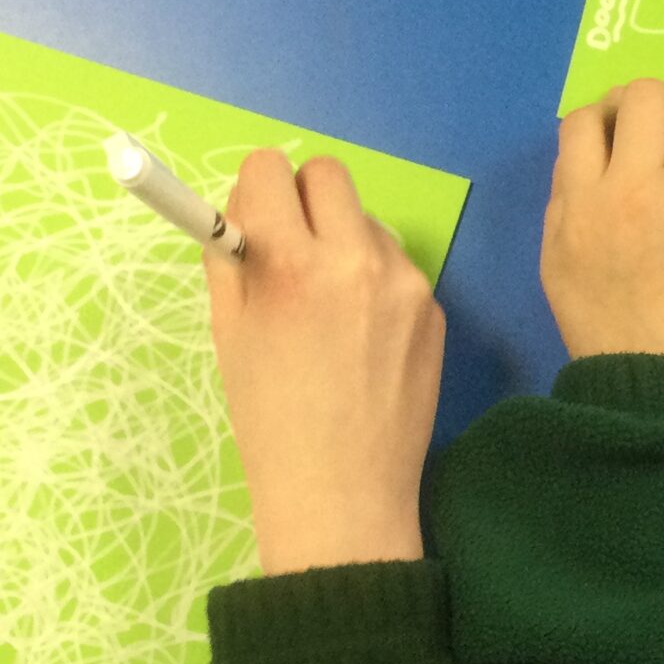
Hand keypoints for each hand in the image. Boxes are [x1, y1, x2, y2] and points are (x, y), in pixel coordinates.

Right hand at [207, 151, 444, 575]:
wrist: (342, 494)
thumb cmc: (269, 420)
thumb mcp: (228, 334)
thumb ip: (231, 258)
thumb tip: (242, 209)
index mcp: (291, 265)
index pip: (270, 169)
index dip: (254, 194)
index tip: (253, 225)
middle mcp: (355, 259)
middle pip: (328, 173)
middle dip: (302, 199)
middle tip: (291, 250)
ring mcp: (405, 283)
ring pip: (367, 220)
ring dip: (343, 242)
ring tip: (330, 310)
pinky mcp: (435, 308)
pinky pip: (397, 265)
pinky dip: (375, 283)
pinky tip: (364, 339)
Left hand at [542, 80, 663, 379]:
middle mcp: (634, 185)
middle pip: (637, 98)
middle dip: (661, 104)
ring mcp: (584, 210)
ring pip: (582, 123)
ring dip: (609, 121)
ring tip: (626, 145)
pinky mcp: (553, 237)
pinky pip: (559, 173)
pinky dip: (581, 166)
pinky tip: (604, 190)